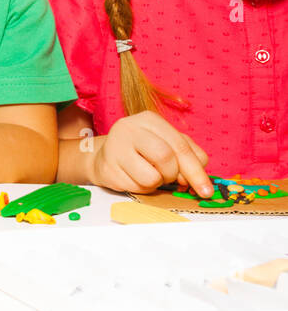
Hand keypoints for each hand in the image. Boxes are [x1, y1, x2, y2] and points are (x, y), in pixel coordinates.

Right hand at [90, 111, 211, 195]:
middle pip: (165, 158)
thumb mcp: (169, 144)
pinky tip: (133, 177)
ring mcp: (114, 148)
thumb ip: (189, 156)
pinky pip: (136, 188)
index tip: (205, 190)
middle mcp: (129, 129)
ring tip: (148, 174)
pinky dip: (142, 188)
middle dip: (173, 174)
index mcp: (149, 119)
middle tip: (169, 177)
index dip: (196, 171)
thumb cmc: (143, 150)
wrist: (105, 156)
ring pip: (151, 177)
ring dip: (157, 183)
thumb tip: (198, 181)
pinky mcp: (106, 168)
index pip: (180, 146)